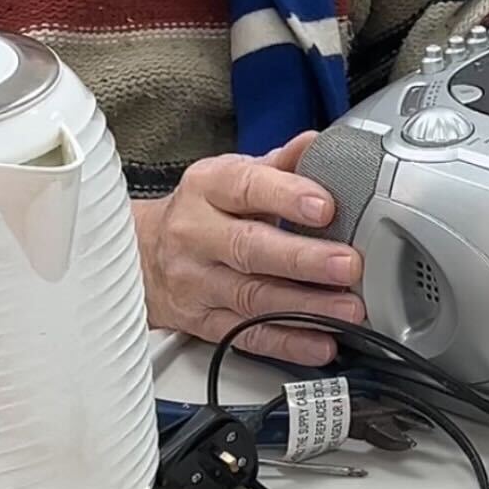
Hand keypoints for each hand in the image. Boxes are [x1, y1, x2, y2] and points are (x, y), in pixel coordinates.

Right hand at [132, 132, 363, 365]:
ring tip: (348, 309)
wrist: (140, 255)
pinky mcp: (203, 323)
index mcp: (206, 189)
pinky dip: (287, 343)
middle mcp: (196, 236)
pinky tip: (321, 342)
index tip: (325, 205)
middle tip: (348, 264)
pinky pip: (247, 336)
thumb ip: (277, 166)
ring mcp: (197, 283)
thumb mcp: (229, 178)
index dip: (285, 196)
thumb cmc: (199, 212)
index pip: (245, 188)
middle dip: (303, 259)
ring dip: (306, 307)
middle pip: (250, 249)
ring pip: (252, 298)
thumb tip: (316, 145)